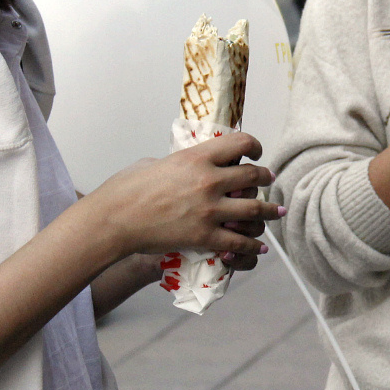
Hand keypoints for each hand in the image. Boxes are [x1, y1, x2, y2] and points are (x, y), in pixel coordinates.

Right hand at [92, 132, 282, 261]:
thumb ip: (176, 163)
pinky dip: (252, 244)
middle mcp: (209, 180)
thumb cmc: (126, 189)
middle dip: (265, 178)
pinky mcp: (205, 236)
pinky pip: (239, 240)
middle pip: (252, 176)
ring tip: (275, 212)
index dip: (254, 147)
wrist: (114, 219)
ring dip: (268, 211)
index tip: (256, 154)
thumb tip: (184, 165)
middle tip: (269, 180)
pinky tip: (259, 246)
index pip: (240, 143)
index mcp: (197, 157)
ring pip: (254, 209)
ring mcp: (209, 209)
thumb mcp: (153, 162)